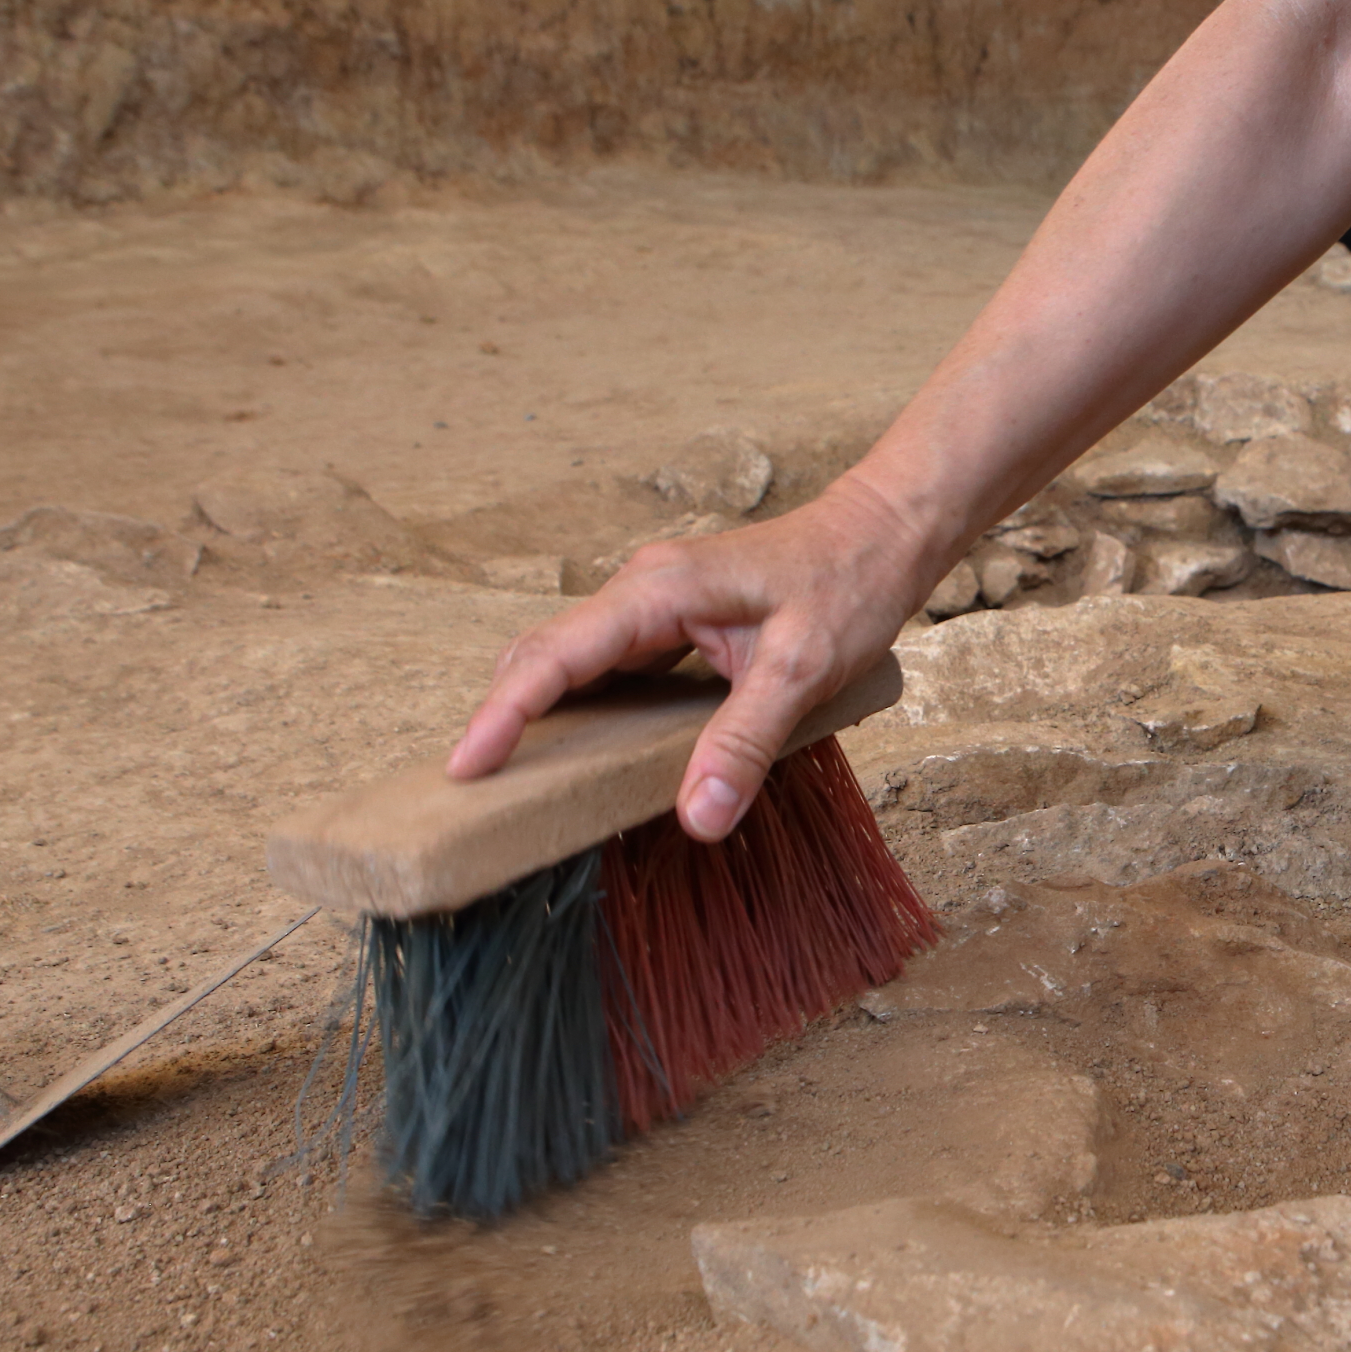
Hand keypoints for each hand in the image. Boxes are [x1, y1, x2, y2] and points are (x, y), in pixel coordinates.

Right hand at [447, 478, 931, 840]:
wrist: (885, 533)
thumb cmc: (850, 585)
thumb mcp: (805, 670)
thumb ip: (746, 742)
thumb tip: (696, 818)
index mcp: (658, 592)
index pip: (557, 655)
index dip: (504, 713)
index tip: (465, 766)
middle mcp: (642, 591)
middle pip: (544, 654)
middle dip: (501, 717)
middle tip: (473, 791)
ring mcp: (654, 603)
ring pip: (570, 658)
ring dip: (535, 711)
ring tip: (507, 779)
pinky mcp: (673, 620)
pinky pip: (605, 664)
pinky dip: (579, 704)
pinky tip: (581, 750)